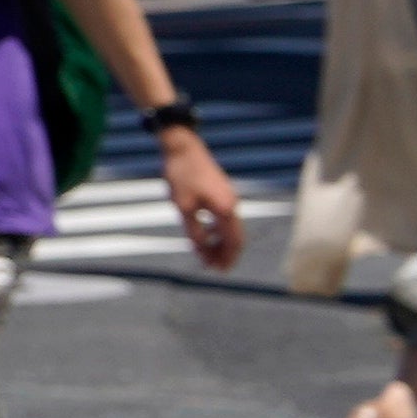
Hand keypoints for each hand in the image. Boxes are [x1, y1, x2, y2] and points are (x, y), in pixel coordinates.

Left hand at [158, 120, 245, 272]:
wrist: (183, 147)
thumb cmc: (181, 175)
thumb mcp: (183, 207)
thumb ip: (195, 231)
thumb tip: (202, 250)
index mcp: (226, 209)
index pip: (233, 241)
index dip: (227, 258)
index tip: (219, 271)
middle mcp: (232, 204)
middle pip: (235, 237)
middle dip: (225, 254)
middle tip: (214, 268)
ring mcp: (229, 197)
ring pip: (230, 227)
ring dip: (220, 243)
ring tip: (207, 255)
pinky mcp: (222, 192)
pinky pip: (225, 217)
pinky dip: (218, 230)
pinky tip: (207, 236)